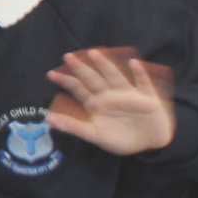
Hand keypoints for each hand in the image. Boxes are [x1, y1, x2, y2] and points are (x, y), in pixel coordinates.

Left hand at [46, 46, 176, 155]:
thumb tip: (48, 119)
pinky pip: (143, 84)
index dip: (66, 81)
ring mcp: (128, 94)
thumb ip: (73, 126)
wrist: (149, 143)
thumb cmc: (121, 138)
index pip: (79, 89)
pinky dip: (140, 74)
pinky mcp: (147, 98)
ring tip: (95, 54)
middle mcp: (110, 95)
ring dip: (106, 65)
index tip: (50, 74)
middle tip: (68, 56)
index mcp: (97, 103)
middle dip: (82, 68)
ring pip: (115, 77)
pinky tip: (134, 64)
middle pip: (94, 79)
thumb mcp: (95, 135)